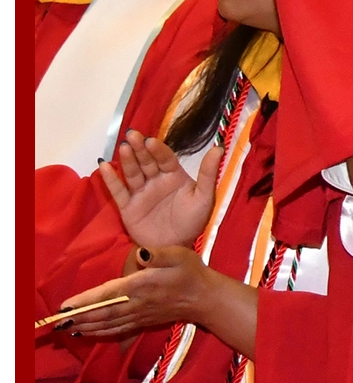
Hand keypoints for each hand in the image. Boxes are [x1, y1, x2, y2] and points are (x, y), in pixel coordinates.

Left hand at [57, 246, 214, 340]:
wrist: (205, 298)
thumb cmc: (191, 272)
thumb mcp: (178, 255)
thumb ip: (158, 254)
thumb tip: (139, 253)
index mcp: (142, 285)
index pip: (108, 294)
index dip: (86, 301)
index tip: (65, 306)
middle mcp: (136, 303)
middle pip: (102, 313)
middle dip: (78, 317)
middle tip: (56, 322)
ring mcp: (138, 315)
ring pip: (106, 324)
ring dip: (84, 327)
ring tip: (65, 328)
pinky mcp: (141, 322)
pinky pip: (115, 330)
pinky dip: (98, 332)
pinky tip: (86, 333)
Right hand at [98, 130, 218, 248]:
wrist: (176, 248)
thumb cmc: (192, 221)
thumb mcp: (204, 197)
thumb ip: (208, 173)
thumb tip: (219, 147)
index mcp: (174, 176)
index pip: (165, 158)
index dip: (158, 149)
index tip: (151, 140)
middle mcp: (156, 181)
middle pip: (146, 161)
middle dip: (139, 148)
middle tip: (132, 134)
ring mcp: (141, 193)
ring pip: (132, 173)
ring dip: (127, 160)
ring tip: (122, 147)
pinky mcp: (128, 207)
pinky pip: (118, 192)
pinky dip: (111, 179)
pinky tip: (103, 166)